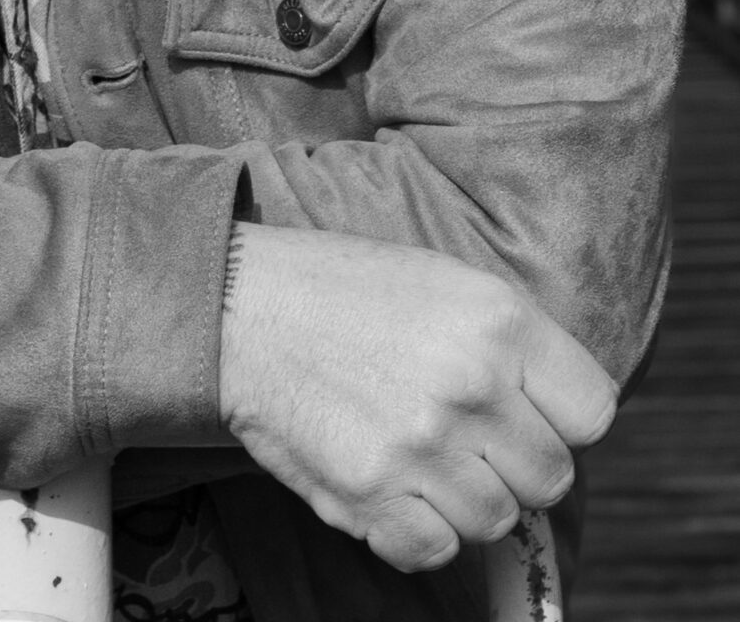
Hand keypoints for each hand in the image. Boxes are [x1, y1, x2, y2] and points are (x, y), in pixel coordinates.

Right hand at [218, 225, 616, 573]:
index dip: (563, 419)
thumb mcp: (446, 283)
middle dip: (515, 464)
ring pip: (495, 520)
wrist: (242, 305)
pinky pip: (435, 552)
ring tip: (419, 453)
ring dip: (465, 499)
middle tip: (466, 436)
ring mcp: (421, 445)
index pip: (593, 412)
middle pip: (550, 477)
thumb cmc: (348, 291)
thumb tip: (561, 425)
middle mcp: (470, 384)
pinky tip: (390, 484)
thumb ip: (514, 348)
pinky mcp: (372, 494)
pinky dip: (417, 531)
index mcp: (498, 320)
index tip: (528, 413)